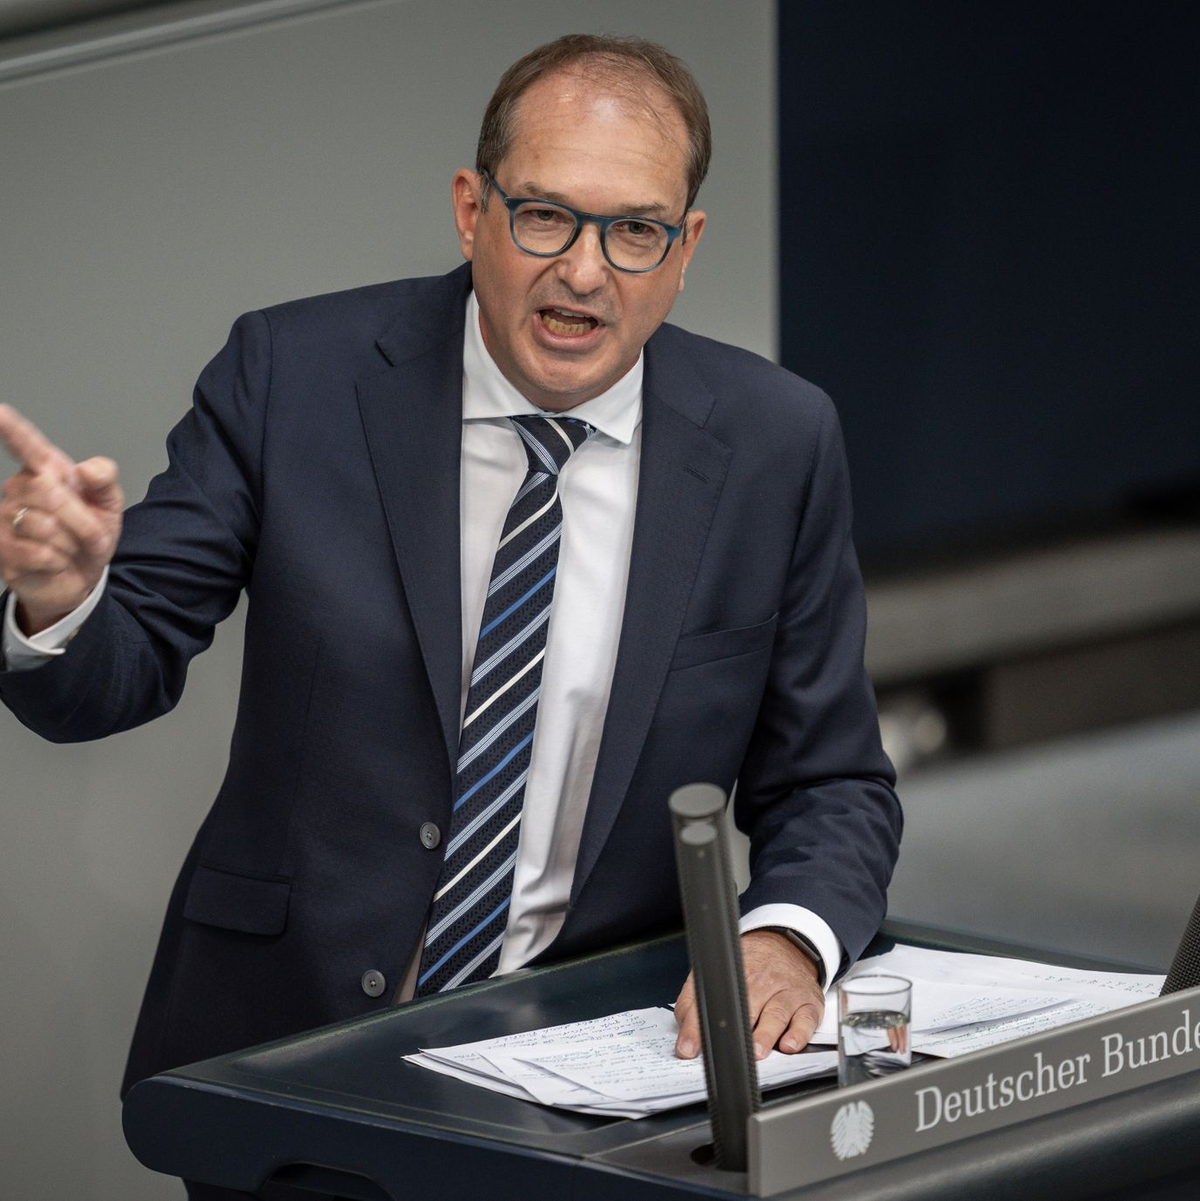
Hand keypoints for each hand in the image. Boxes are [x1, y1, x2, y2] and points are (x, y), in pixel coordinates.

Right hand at [0, 404, 122, 634]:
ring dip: (71, 543)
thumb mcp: (108, 504)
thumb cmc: (90, 534)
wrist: (83, 575)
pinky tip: (56, 562)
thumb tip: (86, 469)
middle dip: (82, 521)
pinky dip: (59, 561)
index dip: (12, 428)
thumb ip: (105, 479)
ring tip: (70, 548)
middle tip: (90, 535)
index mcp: (45, 471)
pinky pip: (39, 553)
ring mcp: (5, 517)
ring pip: (44, 526)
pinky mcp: (2, 548)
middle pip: (51, 494)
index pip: (26, 444)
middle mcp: (19, 489)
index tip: (0, 412)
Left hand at [674, 929, 824, 1059]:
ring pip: (776, 1014)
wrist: (787, 946)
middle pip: (746, 1007)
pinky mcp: (808, 1004)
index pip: (709, 1002)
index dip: (697, 1026)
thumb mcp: (716, 977)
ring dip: (766, 1034)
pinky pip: (806, 1020)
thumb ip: (694, 1004)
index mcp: (732, 976)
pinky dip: (799, 1033)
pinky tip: (789, 1045)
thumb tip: (685, 1041)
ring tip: (758, 1051)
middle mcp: (760, 982)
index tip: (688, 1048)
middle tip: (729, 1050)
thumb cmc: (750, 968)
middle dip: (737, 1031)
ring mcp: (785, 993)